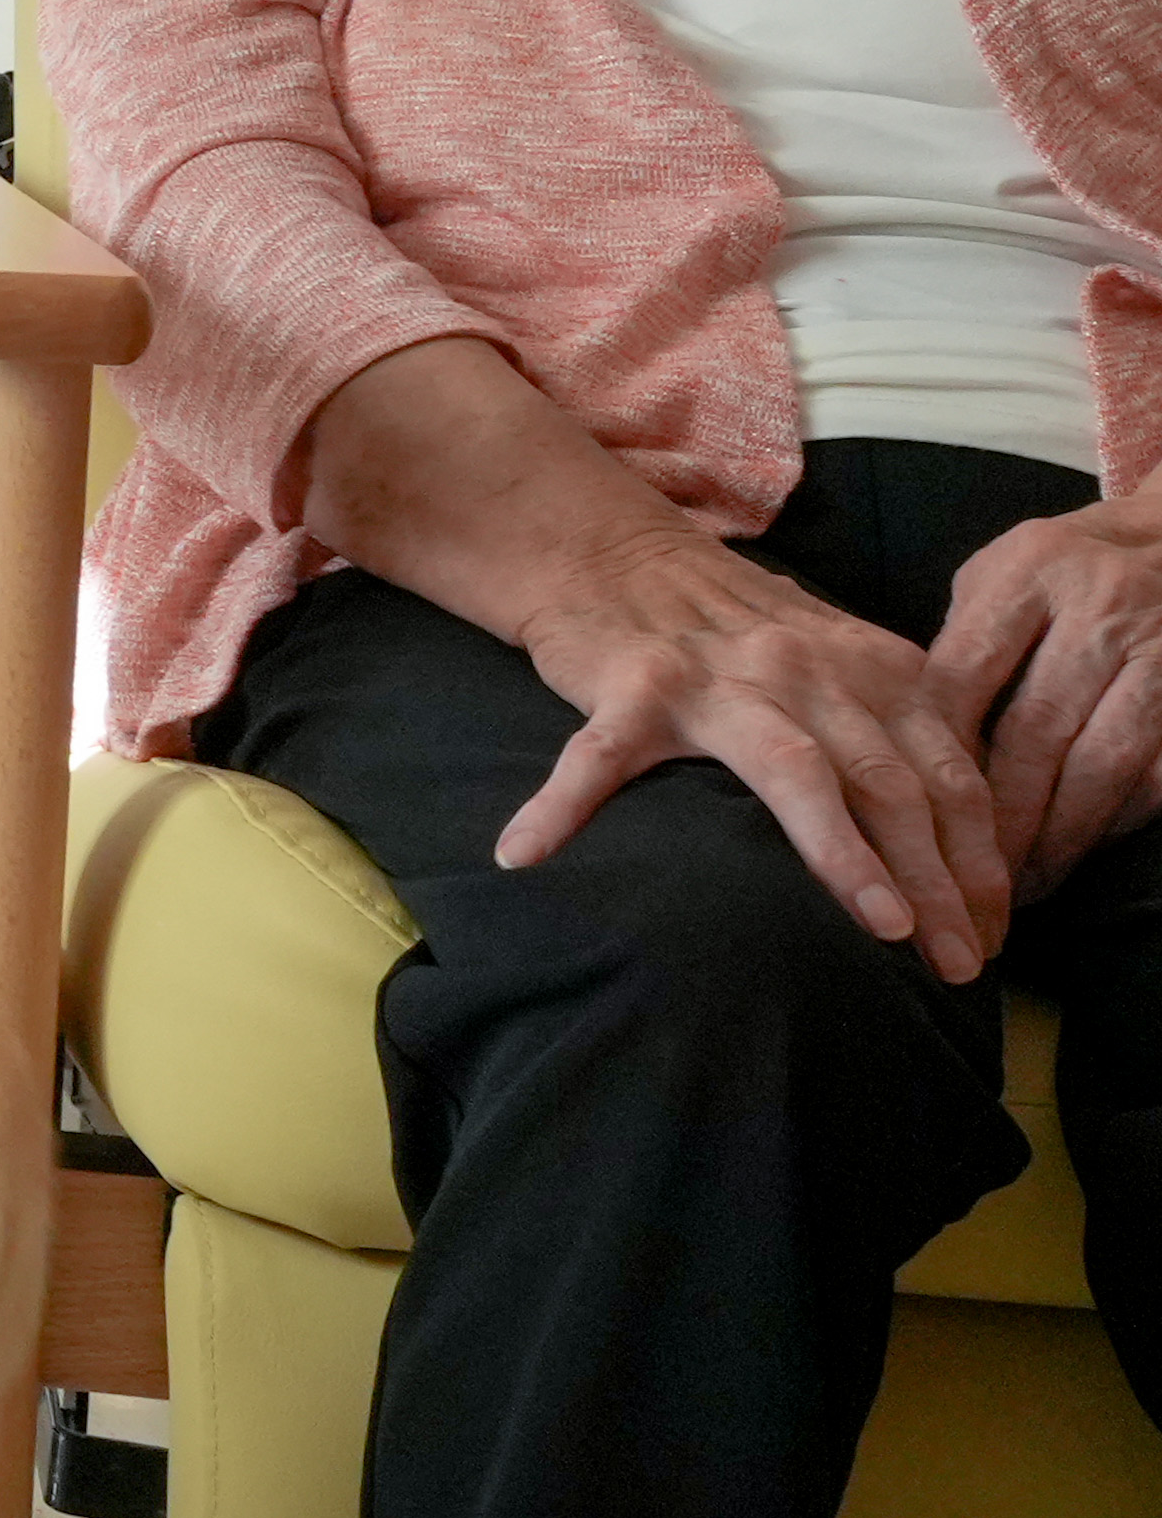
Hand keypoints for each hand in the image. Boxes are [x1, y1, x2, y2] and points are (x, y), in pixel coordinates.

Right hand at [513, 532, 1011, 978]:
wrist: (615, 551)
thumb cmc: (733, 629)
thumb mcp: (841, 662)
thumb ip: (899, 729)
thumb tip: (969, 843)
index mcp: (872, 670)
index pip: (950, 777)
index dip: (981, 862)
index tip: (995, 934)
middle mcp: (809, 670)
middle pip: (894, 786)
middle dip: (939, 884)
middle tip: (961, 966)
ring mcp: (717, 679)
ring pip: (797, 774)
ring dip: (846, 857)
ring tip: (880, 930)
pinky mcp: (628, 685)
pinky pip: (601, 757)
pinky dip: (564, 805)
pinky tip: (523, 854)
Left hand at [932, 498, 1161, 893]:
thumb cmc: (1059, 571)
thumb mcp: (997, 578)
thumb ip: (959, 646)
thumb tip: (914, 743)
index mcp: (1031, 572)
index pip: (965, 674)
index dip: (937, 753)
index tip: (909, 813)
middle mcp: (1102, 611)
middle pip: (1038, 730)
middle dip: (1000, 814)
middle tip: (965, 874)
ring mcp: (1160, 655)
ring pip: (1105, 764)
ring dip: (1060, 836)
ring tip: (1021, 883)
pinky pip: (1155, 776)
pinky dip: (1116, 821)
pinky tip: (1080, 851)